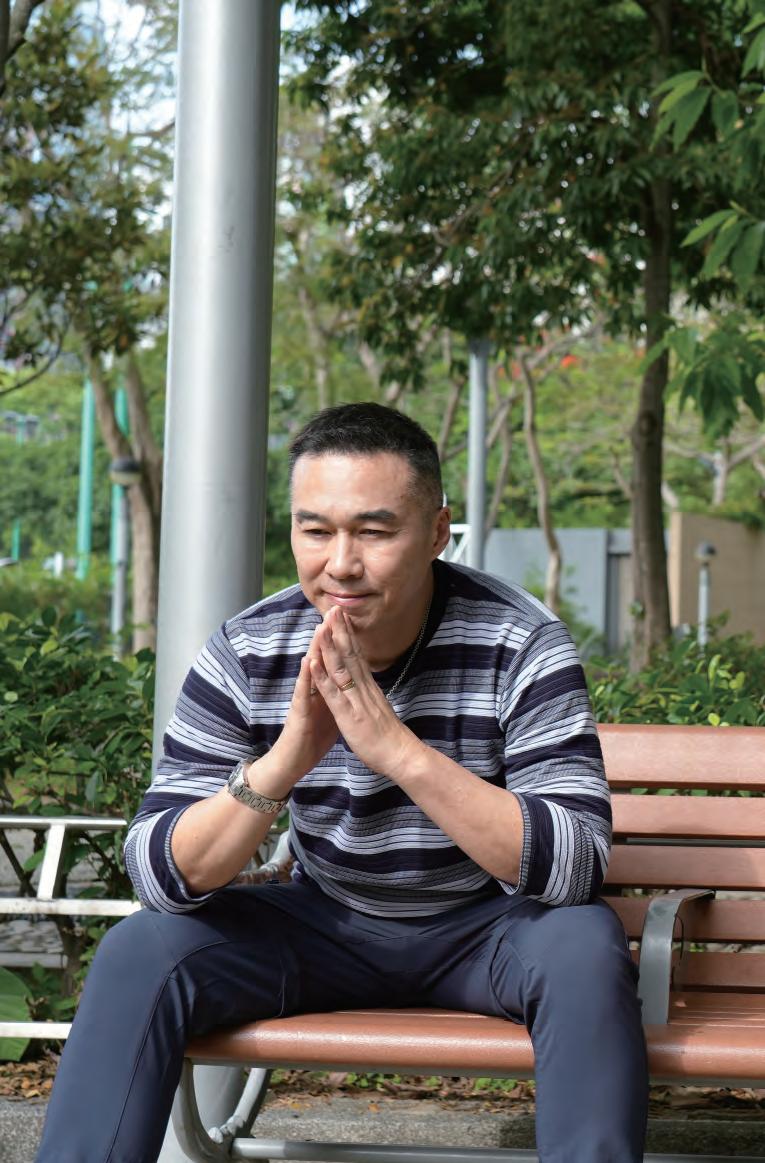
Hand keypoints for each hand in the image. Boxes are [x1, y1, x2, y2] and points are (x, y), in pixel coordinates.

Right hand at [266, 623, 338, 785]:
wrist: (294, 761)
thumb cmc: (313, 737)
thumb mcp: (332, 710)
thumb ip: (338, 693)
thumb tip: (350, 681)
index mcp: (326, 689)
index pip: (335, 660)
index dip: (342, 640)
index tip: (349, 619)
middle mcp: (314, 689)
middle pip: (322, 658)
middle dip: (329, 635)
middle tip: (335, 610)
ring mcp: (304, 699)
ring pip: (311, 670)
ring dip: (315, 649)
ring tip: (320, 627)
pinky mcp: (299, 713)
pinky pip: (303, 693)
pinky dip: (306, 677)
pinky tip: (307, 662)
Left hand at [308, 606, 424, 780]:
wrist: (402, 755)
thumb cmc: (390, 737)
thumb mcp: (379, 709)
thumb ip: (372, 695)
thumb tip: (369, 685)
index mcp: (369, 687)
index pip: (357, 655)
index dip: (348, 635)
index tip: (342, 616)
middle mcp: (363, 688)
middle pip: (350, 654)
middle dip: (340, 630)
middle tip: (333, 608)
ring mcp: (356, 699)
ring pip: (341, 667)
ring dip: (329, 646)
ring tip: (321, 625)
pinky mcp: (348, 715)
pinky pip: (332, 693)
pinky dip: (322, 676)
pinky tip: (313, 661)